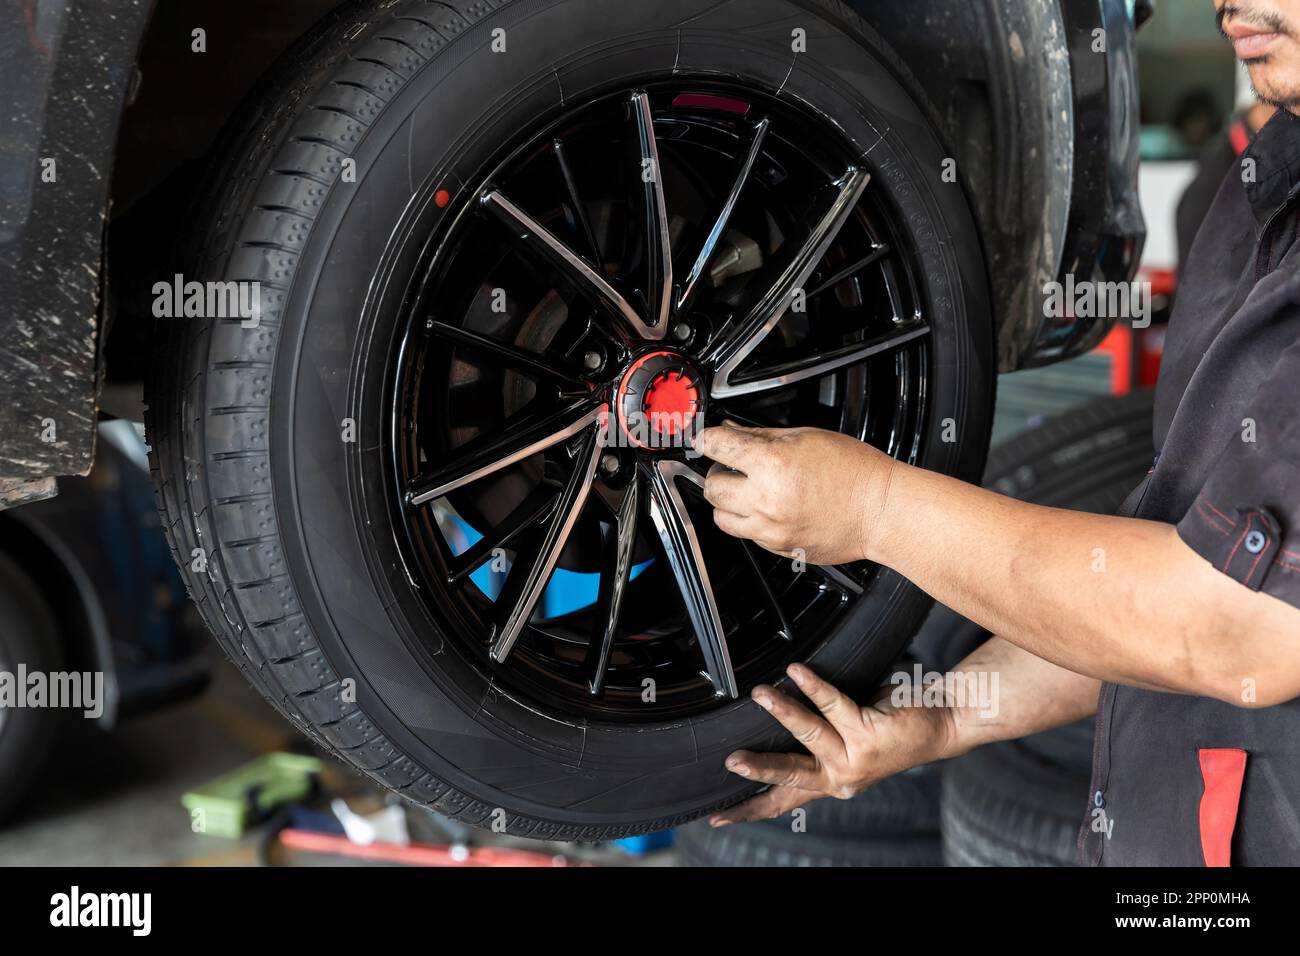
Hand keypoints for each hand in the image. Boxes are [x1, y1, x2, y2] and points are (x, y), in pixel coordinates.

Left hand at [694, 423, 895, 564]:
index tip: (705, 437)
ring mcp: (770, 529)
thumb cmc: (854, 471)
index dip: (706, 438)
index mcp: (772, 464)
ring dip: (728, 501)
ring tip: (749, 490)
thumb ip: (762, 436)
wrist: (882, 510)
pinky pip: (746, 534)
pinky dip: (750, 520)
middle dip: (719, 473)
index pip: (716, 446)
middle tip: (733, 466)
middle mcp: (766, 500)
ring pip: (721, 517)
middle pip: (711, 488)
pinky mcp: (778, 548)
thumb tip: (733, 431)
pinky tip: (770, 507)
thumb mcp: (806, 437)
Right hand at [710, 663, 951, 825]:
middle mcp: (840, 778)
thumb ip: (814, 745)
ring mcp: (855, 757)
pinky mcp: (868, 732)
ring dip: (783, 712)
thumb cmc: (886, 727)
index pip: (782, 801)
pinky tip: (796, 671)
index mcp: (830, 783)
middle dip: (759, 770)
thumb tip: (767, 717)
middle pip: (791, 776)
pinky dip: (812, 686)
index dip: (749, 810)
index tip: (717, 816)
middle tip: (731, 762)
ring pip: (810, 735)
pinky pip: (834, 704)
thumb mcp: (845, 745)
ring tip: (759, 694)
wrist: (939, 724)